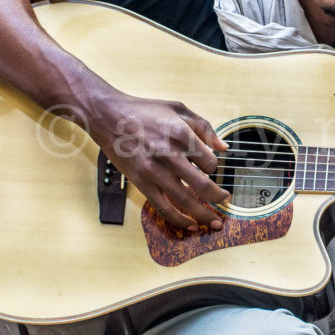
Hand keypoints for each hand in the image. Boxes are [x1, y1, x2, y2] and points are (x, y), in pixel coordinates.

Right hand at [95, 92, 229, 230]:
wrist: (108, 116)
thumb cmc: (143, 111)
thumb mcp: (178, 109)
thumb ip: (204, 127)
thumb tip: (223, 146)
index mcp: (181, 135)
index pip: (210, 162)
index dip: (215, 167)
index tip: (211, 168)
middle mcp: (170, 156)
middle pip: (203, 186)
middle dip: (218, 197)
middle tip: (226, 200)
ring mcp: (155, 172)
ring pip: (185, 201)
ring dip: (204, 215)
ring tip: (215, 221)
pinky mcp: (142, 183)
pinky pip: (163, 208)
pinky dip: (179, 220)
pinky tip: (191, 224)